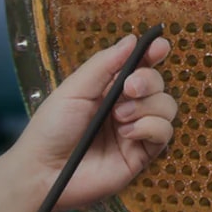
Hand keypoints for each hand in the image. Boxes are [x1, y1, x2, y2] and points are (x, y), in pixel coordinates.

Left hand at [11, 34, 175, 211]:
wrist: (44, 172)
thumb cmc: (51, 128)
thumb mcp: (75, 89)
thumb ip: (104, 64)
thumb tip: (132, 39)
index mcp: (108, 88)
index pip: (139, 66)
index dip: (153, 54)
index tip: (160, 46)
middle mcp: (126, 107)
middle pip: (158, 84)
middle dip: (148, 80)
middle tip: (129, 88)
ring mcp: (135, 130)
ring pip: (167, 107)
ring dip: (147, 106)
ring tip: (119, 117)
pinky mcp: (142, 154)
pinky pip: (164, 133)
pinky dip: (150, 127)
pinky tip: (126, 133)